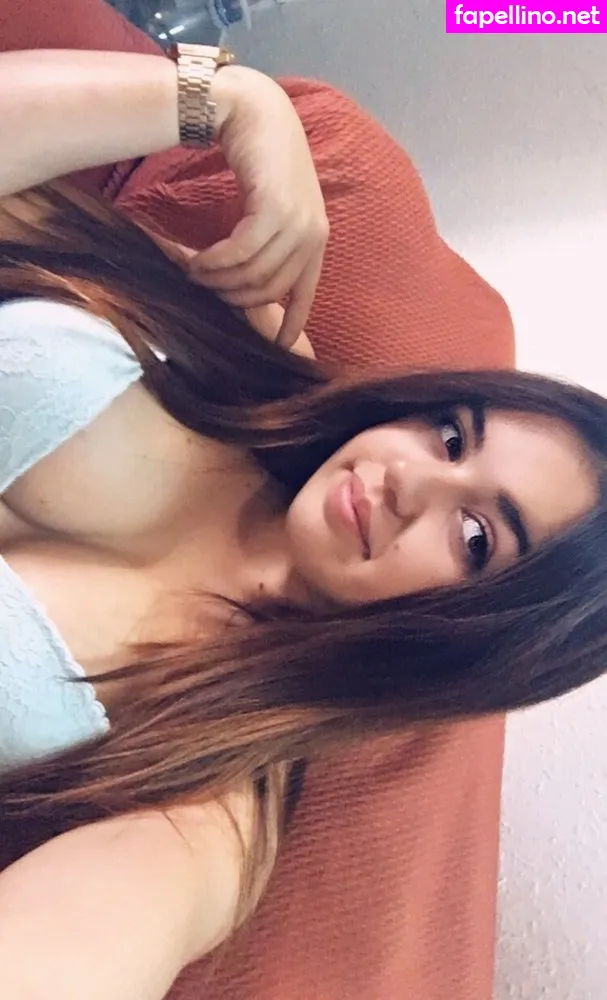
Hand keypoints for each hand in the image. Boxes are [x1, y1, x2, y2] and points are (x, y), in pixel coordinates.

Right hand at [186, 67, 328, 348]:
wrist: (251, 108)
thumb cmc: (255, 158)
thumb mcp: (268, 207)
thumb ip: (265, 245)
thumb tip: (241, 289)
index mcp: (316, 238)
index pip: (305, 292)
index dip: (291, 323)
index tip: (278, 348)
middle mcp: (313, 233)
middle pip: (268, 290)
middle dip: (233, 298)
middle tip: (202, 290)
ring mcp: (298, 222)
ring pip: (252, 275)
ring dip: (218, 281)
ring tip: (192, 273)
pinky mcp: (276, 209)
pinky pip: (240, 254)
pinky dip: (214, 263)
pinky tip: (195, 262)